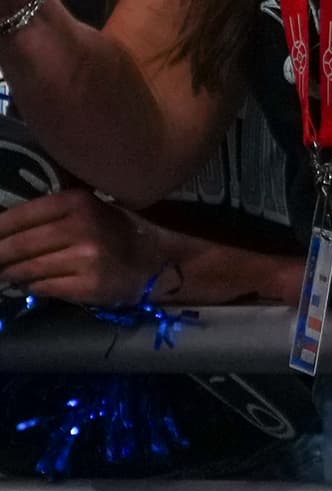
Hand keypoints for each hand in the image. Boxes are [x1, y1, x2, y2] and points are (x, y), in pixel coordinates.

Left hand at [0, 189, 172, 307]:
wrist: (157, 261)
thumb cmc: (117, 233)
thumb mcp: (89, 210)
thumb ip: (50, 216)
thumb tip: (1, 227)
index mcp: (77, 202)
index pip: (20, 216)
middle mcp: (81, 227)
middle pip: (18, 245)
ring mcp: (86, 257)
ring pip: (27, 269)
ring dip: (12, 273)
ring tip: (7, 273)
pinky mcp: (88, 285)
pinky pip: (43, 288)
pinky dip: (33, 287)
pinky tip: (32, 284)